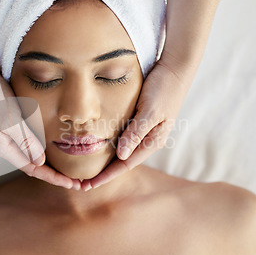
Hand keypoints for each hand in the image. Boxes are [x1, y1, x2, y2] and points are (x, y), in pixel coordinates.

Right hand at [0, 60, 80, 189]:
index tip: (72, 184)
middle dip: (54, 175)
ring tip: (68, 169)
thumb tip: (41, 162)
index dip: (54, 178)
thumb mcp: (10, 120)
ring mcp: (7, 134)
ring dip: (50, 163)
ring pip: (33, 154)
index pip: (33, 169)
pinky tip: (54, 146)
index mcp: (4, 147)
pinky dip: (44, 147)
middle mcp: (6, 144)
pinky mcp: (11, 123)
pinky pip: (31, 140)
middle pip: (34, 165)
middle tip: (76, 181)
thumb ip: (25, 141)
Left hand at [80, 56, 192, 190]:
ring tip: (85, 170)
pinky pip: (120, 138)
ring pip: (121, 151)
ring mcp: (143, 130)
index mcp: (152, 141)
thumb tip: (121, 156)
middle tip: (81, 183)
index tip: (88, 186)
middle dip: (103, 173)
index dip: (106, 176)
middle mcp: (147, 140)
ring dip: (104, 162)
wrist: (175, 68)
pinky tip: (95, 147)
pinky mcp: (138, 120)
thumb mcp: (149, 110)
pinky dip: (108, 145)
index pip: (125, 165)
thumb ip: (136, 133)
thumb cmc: (164, 88)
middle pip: (121, 162)